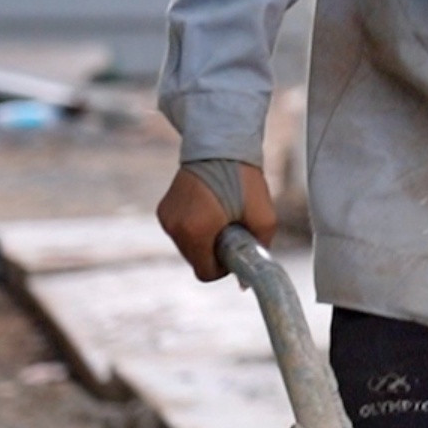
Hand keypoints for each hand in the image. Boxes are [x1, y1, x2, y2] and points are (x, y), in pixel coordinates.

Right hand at [157, 163, 276, 280]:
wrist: (220, 145)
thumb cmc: (245, 180)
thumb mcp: (264, 217)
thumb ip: (259, 250)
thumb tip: (245, 282)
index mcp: (196, 232)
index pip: (205, 273)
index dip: (223, 269)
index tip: (235, 251)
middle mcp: (175, 227)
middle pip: (196, 260)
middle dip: (214, 252)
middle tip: (233, 229)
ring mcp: (166, 218)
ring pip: (187, 246)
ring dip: (204, 239)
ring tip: (222, 215)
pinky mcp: (163, 209)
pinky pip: (180, 231)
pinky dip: (195, 228)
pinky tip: (210, 209)